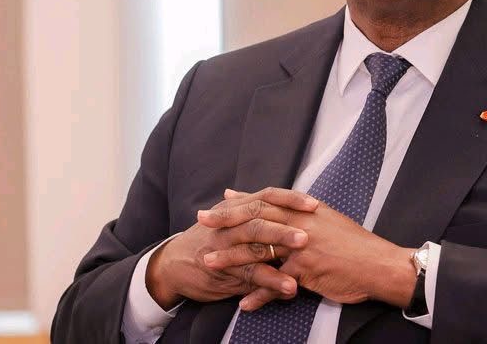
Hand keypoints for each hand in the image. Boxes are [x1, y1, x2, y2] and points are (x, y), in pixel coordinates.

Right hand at [146, 187, 318, 308]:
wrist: (172, 264)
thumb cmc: (209, 239)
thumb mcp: (230, 218)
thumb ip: (254, 209)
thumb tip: (287, 200)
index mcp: (237, 208)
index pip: (267, 196)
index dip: (290, 199)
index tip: (314, 204)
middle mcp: (230, 224)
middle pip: (260, 220)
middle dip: (284, 228)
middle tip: (308, 235)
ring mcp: (224, 248)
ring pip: (254, 250)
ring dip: (280, 260)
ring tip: (302, 268)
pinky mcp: (223, 272)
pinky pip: (248, 276)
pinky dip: (270, 282)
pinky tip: (289, 288)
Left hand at [200, 189, 416, 311]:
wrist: (378, 264)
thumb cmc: (354, 245)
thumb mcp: (328, 221)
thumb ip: (302, 214)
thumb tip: (281, 204)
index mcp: (305, 210)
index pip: (266, 201)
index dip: (240, 203)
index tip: (217, 204)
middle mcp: (301, 223)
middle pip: (256, 218)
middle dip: (227, 220)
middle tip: (202, 222)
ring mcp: (302, 246)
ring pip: (259, 250)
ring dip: (232, 258)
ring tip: (209, 264)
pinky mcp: (306, 270)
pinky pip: (275, 283)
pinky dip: (258, 294)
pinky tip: (243, 303)